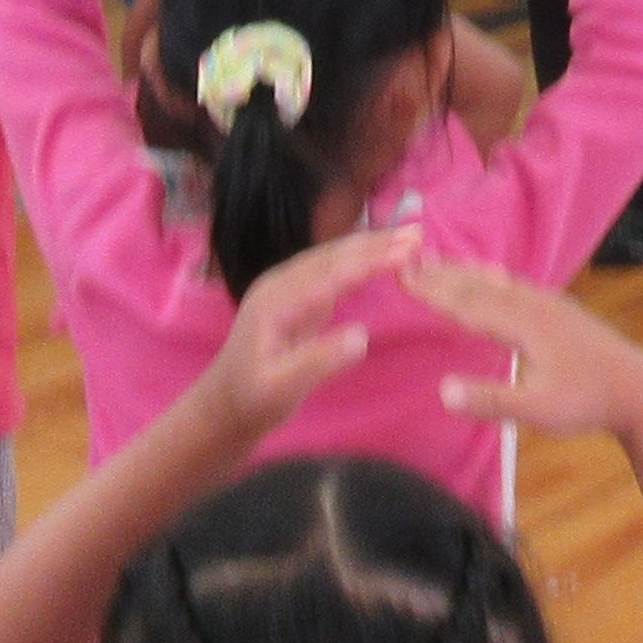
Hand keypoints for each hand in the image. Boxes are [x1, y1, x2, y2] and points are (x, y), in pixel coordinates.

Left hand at [186, 227, 420, 438]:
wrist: (224, 407)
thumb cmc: (252, 401)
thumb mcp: (282, 388)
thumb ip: (318, 361)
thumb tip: (361, 337)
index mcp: (276, 302)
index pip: (330, 274)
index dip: (369, 261)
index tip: (405, 251)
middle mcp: (280, 285)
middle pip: (333, 256)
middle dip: (375, 244)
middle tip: (418, 235)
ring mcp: (287, 289)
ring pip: (333, 259)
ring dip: (369, 247)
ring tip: (408, 238)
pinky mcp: (296, 299)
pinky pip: (331, 272)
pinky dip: (359, 261)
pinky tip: (379, 256)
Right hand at [404, 257, 642, 441]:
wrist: (641, 390)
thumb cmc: (589, 402)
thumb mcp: (538, 410)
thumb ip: (492, 400)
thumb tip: (442, 391)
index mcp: (524, 324)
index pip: (467, 304)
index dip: (432, 290)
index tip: (399, 273)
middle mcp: (534, 306)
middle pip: (478, 285)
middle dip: (441, 273)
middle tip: (405, 258)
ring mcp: (550, 305)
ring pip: (497, 282)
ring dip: (463, 271)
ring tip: (438, 260)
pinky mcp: (560, 312)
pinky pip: (515, 286)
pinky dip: (491, 278)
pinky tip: (492, 277)